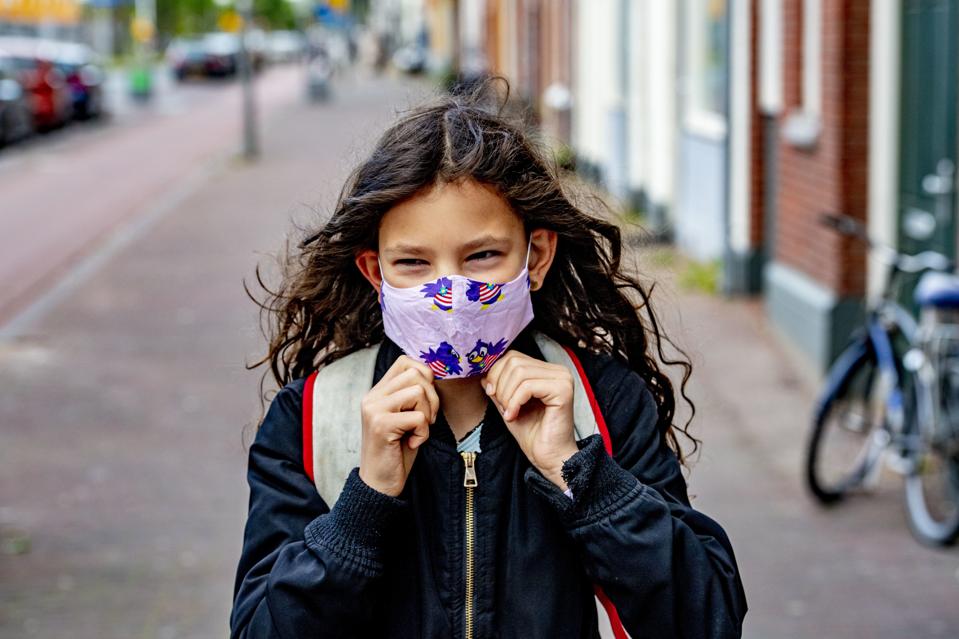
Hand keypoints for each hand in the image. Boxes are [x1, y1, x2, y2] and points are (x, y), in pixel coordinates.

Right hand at [359, 355, 439, 496]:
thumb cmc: (397, 451)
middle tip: (426, 420)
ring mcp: (374, 409)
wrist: (379, 484)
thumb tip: (435, 373)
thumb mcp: (405, 417)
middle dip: (432, 397)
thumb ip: (412, 395)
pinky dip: (423, 432)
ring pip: (418, 391)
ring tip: (418, 431)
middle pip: (416, 373)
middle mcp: (372, 396)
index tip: (426, 401)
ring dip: (427, 414)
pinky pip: (418, 417)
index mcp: (377, 392)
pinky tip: (412, 443)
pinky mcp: (380, 425)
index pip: (405, 362)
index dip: (425, 376)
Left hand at [482, 350, 578, 487]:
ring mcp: (562, 378)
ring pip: (519, 373)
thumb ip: (498, 386)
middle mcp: (557, 370)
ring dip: (507, 395)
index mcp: (546, 370)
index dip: (496, 373)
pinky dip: (514, 402)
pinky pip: (528, 386)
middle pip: (514, 361)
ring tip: (509, 413)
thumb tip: (483, 372)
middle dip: (500, 385)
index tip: (492, 394)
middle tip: (502, 407)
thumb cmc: (531, 433)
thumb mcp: (507, 404)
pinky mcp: (563, 390)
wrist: (548, 457)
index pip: (512, 356)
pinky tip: (514, 416)